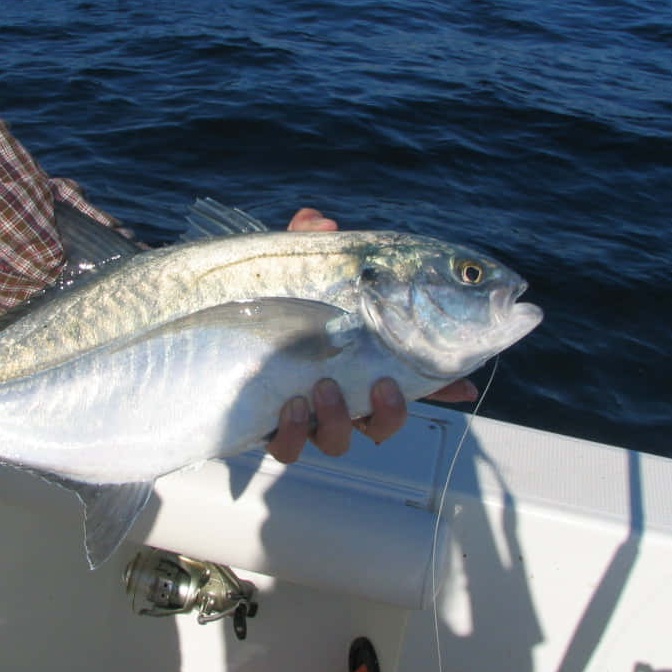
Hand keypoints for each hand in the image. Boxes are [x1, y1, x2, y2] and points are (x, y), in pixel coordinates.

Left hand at [267, 208, 478, 463]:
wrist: (208, 326)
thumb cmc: (265, 299)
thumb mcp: (289, 266)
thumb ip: (306, 242)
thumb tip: (320, 223)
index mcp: (357, 359)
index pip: (409, 376)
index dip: (441, 385)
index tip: (464, 384)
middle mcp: (339, 392)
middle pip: (382, 421)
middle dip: (392, 410)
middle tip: (384, 383)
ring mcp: (306, 414)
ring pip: (339, 439)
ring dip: (340, 417)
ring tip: (324, 387)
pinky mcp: (271, 429)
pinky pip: (289, 448)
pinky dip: (293, 432)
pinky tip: (289, 405)